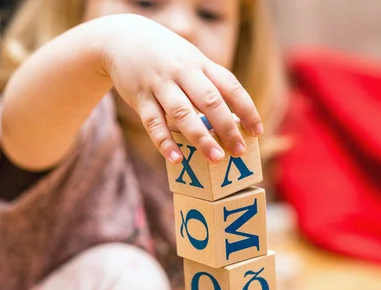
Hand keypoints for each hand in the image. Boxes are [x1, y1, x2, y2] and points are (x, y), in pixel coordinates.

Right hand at [99, 14, 262, 163]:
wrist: (123, 38)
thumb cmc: (167, 57)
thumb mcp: (191, 61)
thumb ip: (209, 86)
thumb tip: (231, 122)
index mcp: (200, 64)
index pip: (230, 86)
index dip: (246, 109)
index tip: (257, 131)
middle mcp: (182, 72)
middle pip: (210, 101)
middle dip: (227, 127)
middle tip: (239, 151)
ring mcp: (160, 84)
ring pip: (182, 113)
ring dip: (200, 137)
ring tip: (215, 158)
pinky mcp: (139, 97)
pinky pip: (153, 122)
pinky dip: (165, 142)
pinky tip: (176, 158)